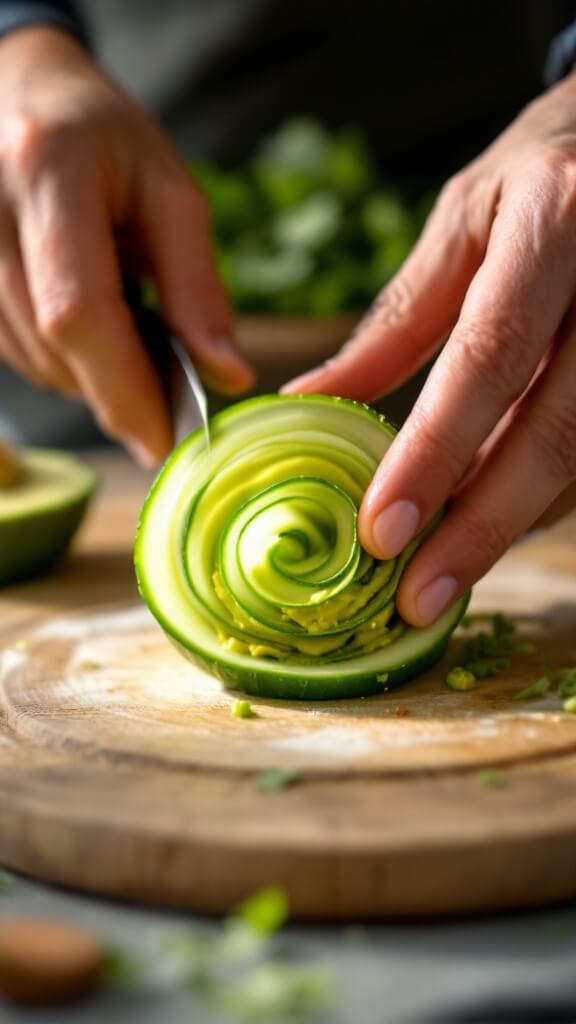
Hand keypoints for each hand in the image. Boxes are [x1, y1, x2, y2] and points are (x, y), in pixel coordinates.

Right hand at [0, 27, 253, 464]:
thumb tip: (226, 375)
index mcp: (48, 170)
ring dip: (90, 373)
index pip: (79, 310)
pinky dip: (62, 359)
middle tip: (167, 385)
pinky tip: (86, 320)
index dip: (124, 388)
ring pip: (33, 361)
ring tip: (126, 325)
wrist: (18, 94)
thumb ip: (196, 286)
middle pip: (53, 347)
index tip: (164, 441)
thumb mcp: (169, 191)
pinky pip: (15, 353)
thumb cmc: (103, 138)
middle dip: (118, 389)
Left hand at [284, 73, 575, 625]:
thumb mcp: (462, 223)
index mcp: (554, 224)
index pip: (490, 358)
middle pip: (553, 430)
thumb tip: (309, 402)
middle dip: (481, 527)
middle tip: (418, 598)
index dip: (437, 452)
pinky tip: (488, 521)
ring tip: (441, 574)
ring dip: (509, 522)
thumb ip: (397, 322)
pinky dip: (541, 497)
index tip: (382, 531)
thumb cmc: (538, 174)